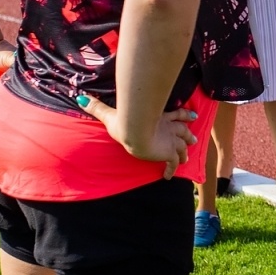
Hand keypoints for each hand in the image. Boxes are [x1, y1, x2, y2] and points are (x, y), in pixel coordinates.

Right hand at [76, 95, 197, 179]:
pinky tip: (168, 176)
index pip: (177, 114)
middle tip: (194, 139)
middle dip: (188, 134)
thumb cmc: (125, 121)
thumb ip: (98, 107)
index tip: (192, 115)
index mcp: (160, 117)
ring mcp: (170, 140)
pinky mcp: (169, 152)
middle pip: (183, 130)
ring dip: (185, 151)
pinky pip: (173, 163)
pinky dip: (172, 169)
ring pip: (182, 146)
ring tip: (186, 157)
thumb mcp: (111, 114)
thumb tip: (81, 98)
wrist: (135, 130)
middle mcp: (168, 128)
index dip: (184, 114)